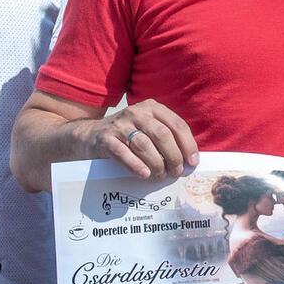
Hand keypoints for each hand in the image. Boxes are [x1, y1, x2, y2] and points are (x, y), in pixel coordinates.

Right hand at [78, 99, 198, 178]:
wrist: (90, 136)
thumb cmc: (128, 135)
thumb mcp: (148, 128)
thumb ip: (167, 137)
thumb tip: (189, 159)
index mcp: (152, 108)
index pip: (177, 124)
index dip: (188, 145)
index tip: (192, 162)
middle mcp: (137, 112)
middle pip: (162, 135)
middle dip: (173, 156)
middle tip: (176, 172)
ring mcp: (120, 124)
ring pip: (144, 145)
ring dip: (157, 163)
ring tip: (161, 176)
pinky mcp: (105, 138)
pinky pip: (123, 152)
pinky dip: (136, 165)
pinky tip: (144, 174)